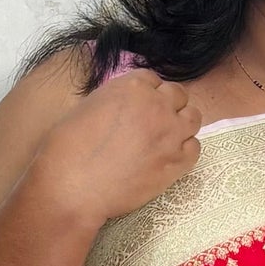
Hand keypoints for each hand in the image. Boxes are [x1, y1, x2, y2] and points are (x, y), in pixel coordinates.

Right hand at [30, 70, 200, 231]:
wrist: (74, 186)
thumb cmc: (68, 148)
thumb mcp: (88, 106)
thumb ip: (114, 100)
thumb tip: (124, 108)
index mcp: (132, 86)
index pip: (153, 80)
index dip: (148, 94)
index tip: (141, 108)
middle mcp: (157, 105)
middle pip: (178, 95)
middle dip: (169, 105)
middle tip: (155, 124)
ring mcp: (170, 134)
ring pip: (193, 118)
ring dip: (182, 125)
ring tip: (166, 139)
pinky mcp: (177, 162)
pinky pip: (195, 148)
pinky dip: (186, 150)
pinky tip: (169, 158)